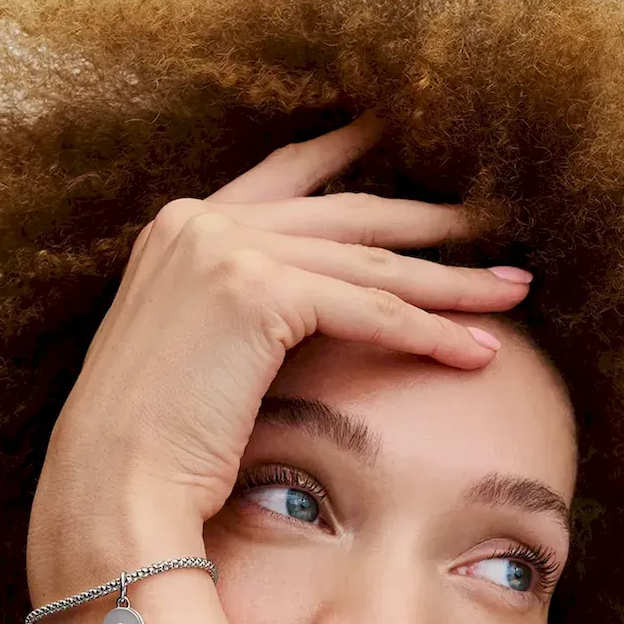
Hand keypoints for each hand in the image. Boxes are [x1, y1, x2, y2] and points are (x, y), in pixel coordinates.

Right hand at [26, 110, 529, 603]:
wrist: (112, 489)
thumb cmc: (152, 442)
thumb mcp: (195, 350)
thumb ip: (240, 304)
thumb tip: (312, 304)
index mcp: (181, 230)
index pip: (286, 179)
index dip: (345, 154)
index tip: (394, 134)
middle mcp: (199, 222)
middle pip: (345, 215)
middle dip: (427, 224)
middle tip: (490, 228)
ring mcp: (225, 250)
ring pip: (369, 263)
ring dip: (451, 282)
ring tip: (511, 291)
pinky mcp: (257, 292)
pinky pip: (369, 309)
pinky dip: (429, 332)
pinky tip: (476, 352)